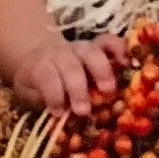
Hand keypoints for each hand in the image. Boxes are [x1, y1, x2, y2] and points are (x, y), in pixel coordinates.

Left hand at [11, 32, 128, 115]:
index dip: (53, 94)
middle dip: (77, 88)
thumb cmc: (38, 83)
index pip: (46, 76)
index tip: (59, 113)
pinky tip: (128, 63)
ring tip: (109, 90)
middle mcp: (62, 54)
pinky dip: (119, 49)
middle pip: (70, 66)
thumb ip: (43, 101)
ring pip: (92, 53)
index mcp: (41, 65)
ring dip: (102, 71)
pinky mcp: (96, 46)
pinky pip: (110, 42)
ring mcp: (81, 48)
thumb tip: (62, 115)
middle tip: (84, 110)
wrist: (40, 57)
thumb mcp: (30, 93)